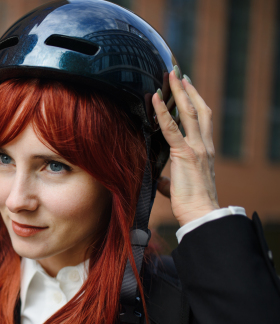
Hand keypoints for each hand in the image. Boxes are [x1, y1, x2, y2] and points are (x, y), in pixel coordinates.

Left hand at [152, 67, 218, 225]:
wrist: (200, 213)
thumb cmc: (191, 203)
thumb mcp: (178, 186)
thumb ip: (170, 179)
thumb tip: (161, 180)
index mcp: (204, 151)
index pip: (202, 120)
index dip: (195, 101)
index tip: (188, 87)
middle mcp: (204, 145)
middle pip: (198, 109)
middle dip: (188, 90)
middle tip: (179, 73)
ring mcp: (196, 148)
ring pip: (188, 112)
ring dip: (178, 92)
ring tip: (170, 76)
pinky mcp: (184, 154)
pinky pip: (171, 128)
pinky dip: (162, 111)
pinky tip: (155, 98)